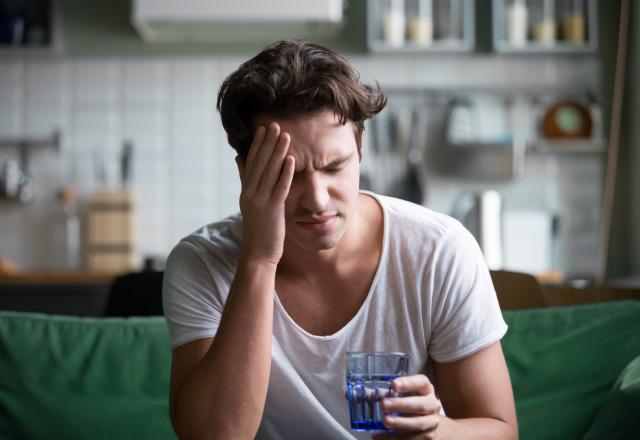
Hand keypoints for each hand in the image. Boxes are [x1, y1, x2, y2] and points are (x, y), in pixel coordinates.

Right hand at [236, 122, 294, 265]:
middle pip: (260, 164)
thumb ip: (245, 179)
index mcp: (246, 191)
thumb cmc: (258, 229)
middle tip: (275, 125)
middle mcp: (250, 193)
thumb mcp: (249, 202)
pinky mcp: (272, 210)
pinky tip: (291, 161)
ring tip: (285, 136)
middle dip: (268, 144)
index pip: (251, 163)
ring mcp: (260, 201)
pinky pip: (279, 188)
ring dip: (278, 153)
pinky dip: (285, 173)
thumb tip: (239, 158)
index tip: (264, 129)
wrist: (257, 254)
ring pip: (270, 173)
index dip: (258, 145)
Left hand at [372, 375, 441, 438]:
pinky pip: (411, 439)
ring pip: (418, 424)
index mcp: (425, 389)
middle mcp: (432, 405)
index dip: (408, 383)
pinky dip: (394, 438)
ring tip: (384, 421)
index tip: (393, 384)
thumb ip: (383, 392)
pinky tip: (380, 435)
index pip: (421, 382)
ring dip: (400, 423)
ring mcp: (431, 422)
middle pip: (421, 404)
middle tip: (384, 404)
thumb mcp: (400, 394)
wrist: (426, 421)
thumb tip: (357, 394)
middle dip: (401, 405)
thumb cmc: (409, 402)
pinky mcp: (427, 437)